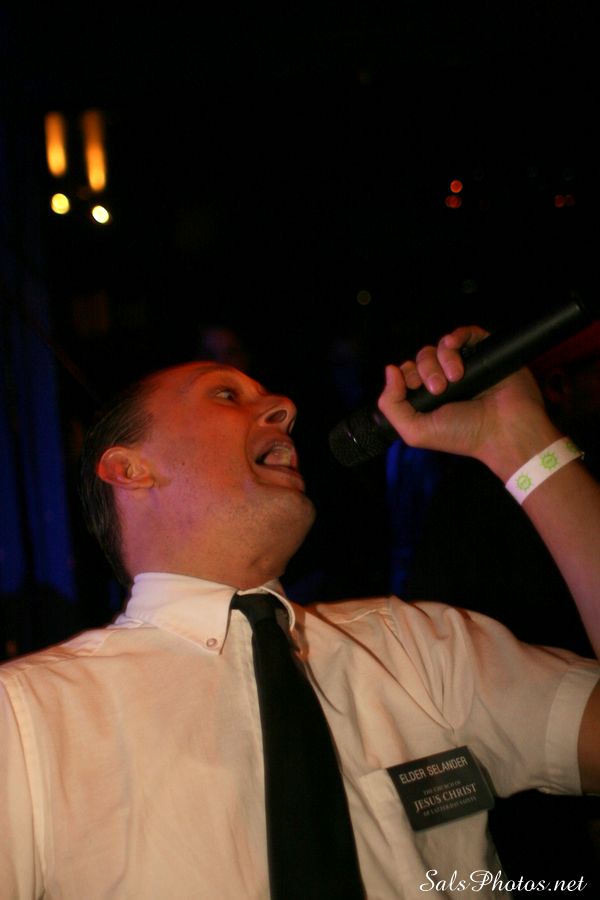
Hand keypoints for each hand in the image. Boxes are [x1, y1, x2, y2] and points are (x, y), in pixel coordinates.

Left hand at [377, 325, 559, 478]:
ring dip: (442, 358)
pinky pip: (465, 333)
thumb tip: (390, 370)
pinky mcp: (485, 352)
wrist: (504, 430)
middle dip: (426, 370)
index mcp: (429, 396)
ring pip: (441, 345)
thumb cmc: (463, 435)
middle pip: (422, 357)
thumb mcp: (415, 431)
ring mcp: (466, 364)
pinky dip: (456, 336)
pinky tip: (455, 346)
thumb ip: (391, 405)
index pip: (407, 372)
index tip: (415, 388)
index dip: (406, 376)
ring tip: (456, 377)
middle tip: (439, 389)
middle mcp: (446, 379)